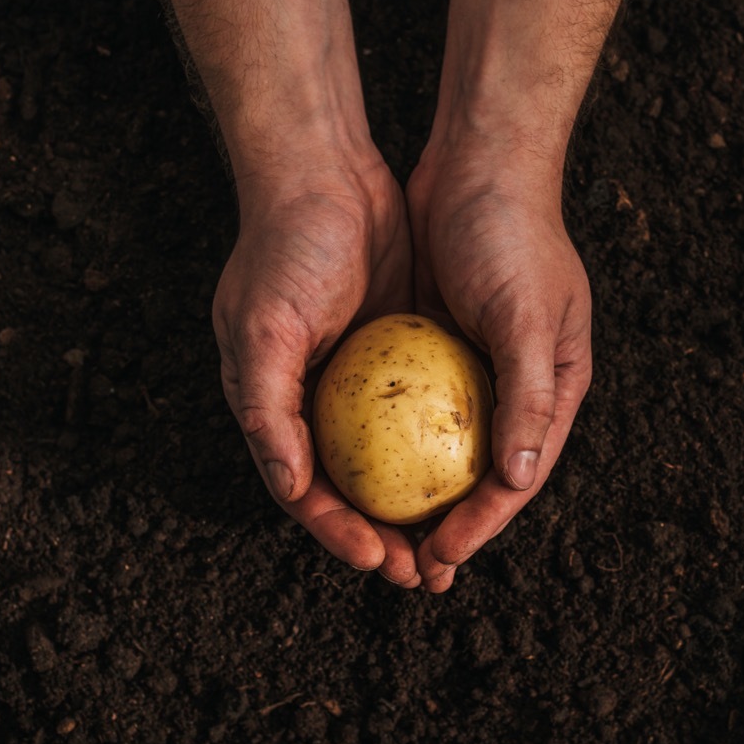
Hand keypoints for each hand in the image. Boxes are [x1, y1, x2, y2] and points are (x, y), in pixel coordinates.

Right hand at [213, 156, 422, 586]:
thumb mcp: (263, 326)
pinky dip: (444, 448)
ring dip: (422, 505)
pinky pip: (425, 413)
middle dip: (388, 538)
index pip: (306, 492)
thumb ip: (266, 406)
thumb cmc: (286, 247)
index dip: (340, 533)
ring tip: (458, 541)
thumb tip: (289, 488)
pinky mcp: (398, 353)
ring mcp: (358, 380)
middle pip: (354, 489)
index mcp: (273, 407)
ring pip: (394, 461)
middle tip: (428, 572)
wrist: (325, 171)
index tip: (381, 560)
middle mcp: (314, 403)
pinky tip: (480, 472)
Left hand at [405, 144, 592, 592]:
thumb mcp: (526, 314)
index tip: (437, 560)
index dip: (480, 527)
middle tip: (406, 571)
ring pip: (438, 451)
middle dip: (446, 530)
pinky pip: (406, 410)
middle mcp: (515, 388)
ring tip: (378, 538)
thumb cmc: (512, 235)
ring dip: (412, 498)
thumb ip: (528, 396)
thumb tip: (517, 481)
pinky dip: (386, 445)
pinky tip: (352, 470)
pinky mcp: (432, 348)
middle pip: (478, 477)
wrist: (477, 163)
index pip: (517, 478)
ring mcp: (472, 369)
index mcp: (554, 389)